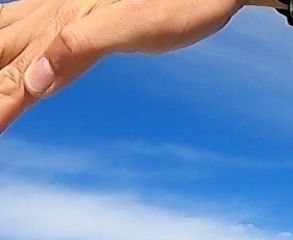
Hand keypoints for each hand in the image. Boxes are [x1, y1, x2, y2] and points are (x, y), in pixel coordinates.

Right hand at [0, 0, 245, 133]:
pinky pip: (21, 20)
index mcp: (59, 28)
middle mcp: (50, 16)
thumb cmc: (179, 3)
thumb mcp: (133, 27)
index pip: (13, 78)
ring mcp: (57, 8)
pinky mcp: (72, 8)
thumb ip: (79, 47)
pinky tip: (6, 40)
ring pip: (3, 35)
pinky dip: (3, 37)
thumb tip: (35, 82)